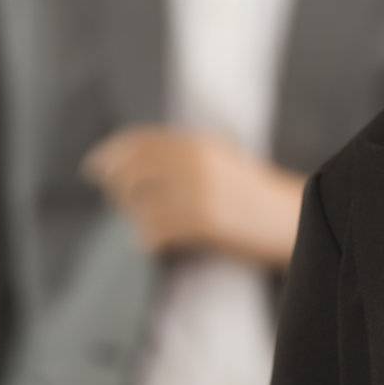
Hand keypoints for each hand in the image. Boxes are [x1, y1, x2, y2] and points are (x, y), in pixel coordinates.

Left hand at [82, 126, 305, 268]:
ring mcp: (199, 192)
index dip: (111, 152)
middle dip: (116, 187)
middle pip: (133, 172)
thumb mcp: (219, 158)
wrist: (289, 216)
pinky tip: (156, 242)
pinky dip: (149, 239)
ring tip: (145, 223)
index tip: (94, 165)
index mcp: (199, 143)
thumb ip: (183, 154)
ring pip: (141, 206)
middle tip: (115, 198)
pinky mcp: (205, 222)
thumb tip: (131, 161)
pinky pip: (156, 232)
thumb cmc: (252, 191)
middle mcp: (196, 163)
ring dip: (136, 217)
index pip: (141, 141)